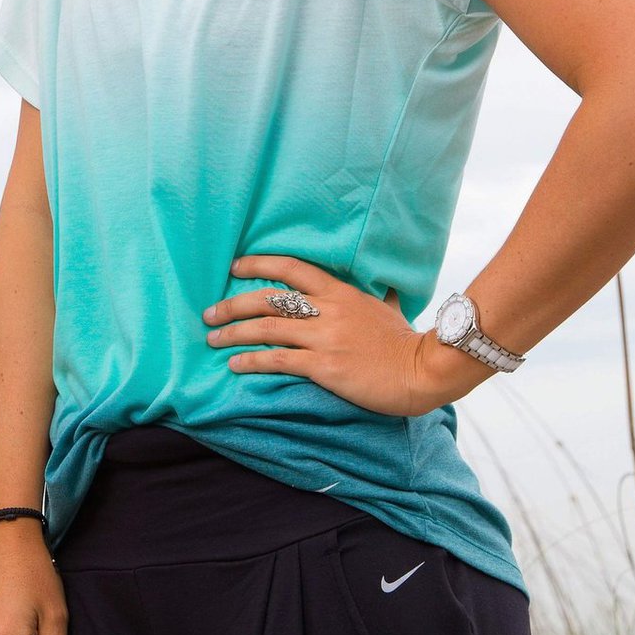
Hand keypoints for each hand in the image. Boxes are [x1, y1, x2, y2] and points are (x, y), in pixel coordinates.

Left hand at [200, 255, 492, 415]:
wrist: (424, 370)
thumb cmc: (406, 343)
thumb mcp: (391, 308)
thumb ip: (381, 296)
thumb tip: (389, 284)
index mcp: (340, 293)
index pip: (291, 268)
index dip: (258, 264)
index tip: (234, 267)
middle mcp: (328, 310)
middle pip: (268, 299)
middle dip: (233, 304)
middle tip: (209, 313)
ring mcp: (325, 338)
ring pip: (266, 328)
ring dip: (234, 333)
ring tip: (212, 340)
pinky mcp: (325, 366)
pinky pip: (278, 360)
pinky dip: (251, 361)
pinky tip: (235, 365)